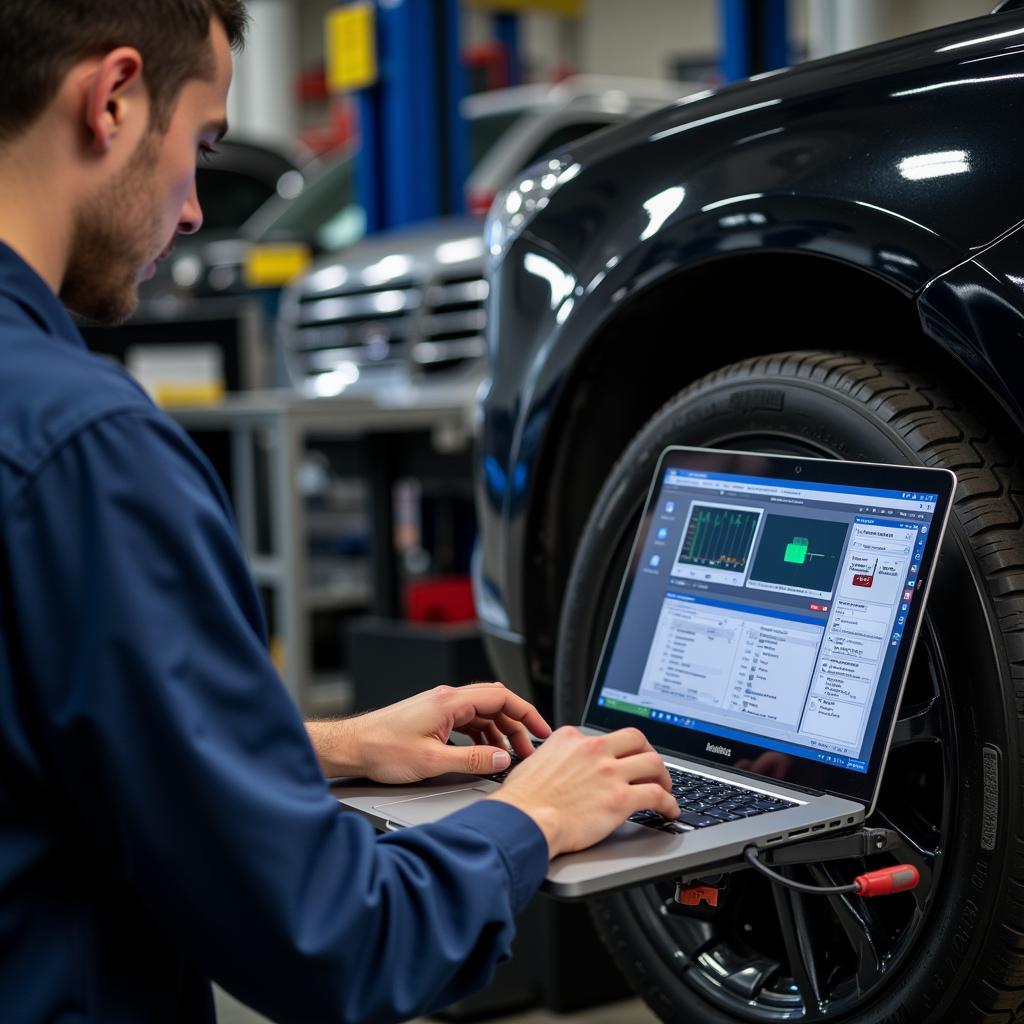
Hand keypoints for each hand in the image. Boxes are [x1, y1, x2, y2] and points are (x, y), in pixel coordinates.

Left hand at [306, 682, 551, 783]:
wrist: (352, 747)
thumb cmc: (382, 750)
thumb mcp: (432, 761)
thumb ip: (472, 760)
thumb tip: (502, 759)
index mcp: (450, 701)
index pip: (501, 697)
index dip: (527, 713)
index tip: (543, 730)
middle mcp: (447, 699)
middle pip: (495, 705)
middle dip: (517, 726)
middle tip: (529, 751)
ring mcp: (439, 707)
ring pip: (482, 714)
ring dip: (500, 734)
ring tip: (509, 757)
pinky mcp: (433, 718)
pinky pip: (468, 722)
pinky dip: (482, 736)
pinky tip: (484, 754)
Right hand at [487, 726, 678, 858]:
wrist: (523, 820)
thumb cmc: (521, 801)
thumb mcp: (534, 762)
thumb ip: (553, 758)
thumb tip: (556, 767)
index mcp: (572, 738)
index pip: (604, 736)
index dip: (616, 751)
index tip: (620, 761)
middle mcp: (593, 749)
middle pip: (636, 738)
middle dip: (648, 751)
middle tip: (650, 767)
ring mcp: (609, 773)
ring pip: (653, 762)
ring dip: (664, 776)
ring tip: (665, 788)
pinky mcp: (620, 799)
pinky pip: (657, 795)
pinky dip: (669, 803)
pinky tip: (670, 811)